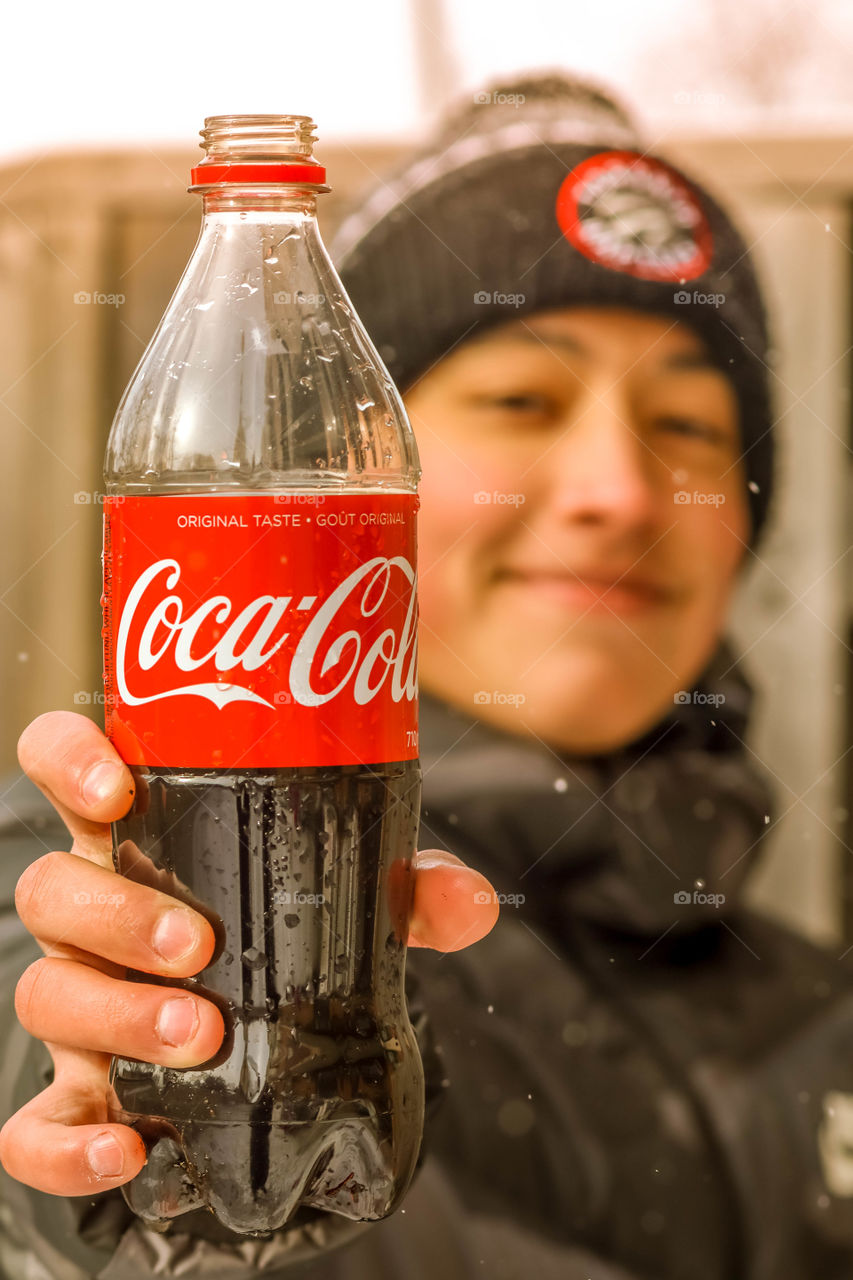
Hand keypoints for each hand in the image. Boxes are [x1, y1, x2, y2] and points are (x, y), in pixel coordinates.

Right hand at [0, 711, 498, 1197]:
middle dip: (117, 914)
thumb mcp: (347, 904)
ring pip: (45, 993)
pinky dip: (66, 1145)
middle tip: (198, 945)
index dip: (69, 761)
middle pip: (50, 889)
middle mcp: (95, 915)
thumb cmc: (285, 939)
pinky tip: (126, 1150)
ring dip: (115, 1015)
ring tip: (199, 1034)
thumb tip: (467, 899)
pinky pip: (34, 1128)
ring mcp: (79, 1004)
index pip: (62, 766)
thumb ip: (406, 891)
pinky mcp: (79, 1095)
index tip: (116, 787)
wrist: (263, 1049)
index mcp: (143, 841)